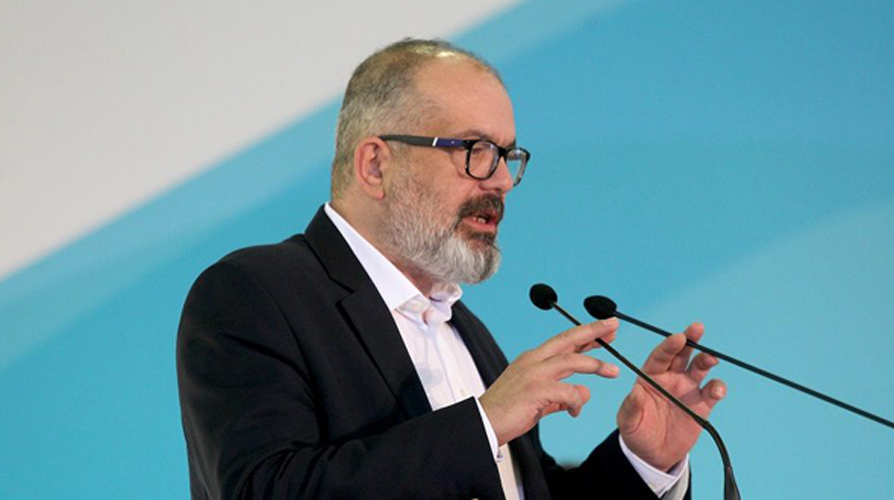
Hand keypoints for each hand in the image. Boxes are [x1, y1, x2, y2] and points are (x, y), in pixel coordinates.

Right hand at [480, 319, 620, 445]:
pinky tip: (575, 411)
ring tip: (613, 371)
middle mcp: (533, 360)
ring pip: (572, 361)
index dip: (584, 333)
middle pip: (568, 338)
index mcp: (532, 359)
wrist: (483, 423)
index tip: (603, 329)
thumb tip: (582, 394)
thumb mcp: (538, 399)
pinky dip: (577, 401)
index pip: (563, 340)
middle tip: (613, 324)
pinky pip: (568, 392)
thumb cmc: (507, 411)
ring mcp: (534, 373)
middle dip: (593, 330)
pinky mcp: (536, 390)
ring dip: (595, 364)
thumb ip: (561, 395)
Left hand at [617, 323, 726, 471]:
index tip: (678, 337)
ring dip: (706, 360)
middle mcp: (670, 378)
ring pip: (700, 368)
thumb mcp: (628, 421)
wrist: (653, 454)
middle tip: (697, 328)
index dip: (669, 345)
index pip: (660, 356)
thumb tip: (635, 391)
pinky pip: (712, 392)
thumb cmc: (636, 432)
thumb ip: (631, 406)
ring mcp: (687, 390)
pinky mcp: (701, 405)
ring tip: (711, 358)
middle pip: (682, 354)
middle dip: (690, 339)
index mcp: (650, 376)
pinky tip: (717, 390)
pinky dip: (718, 388)